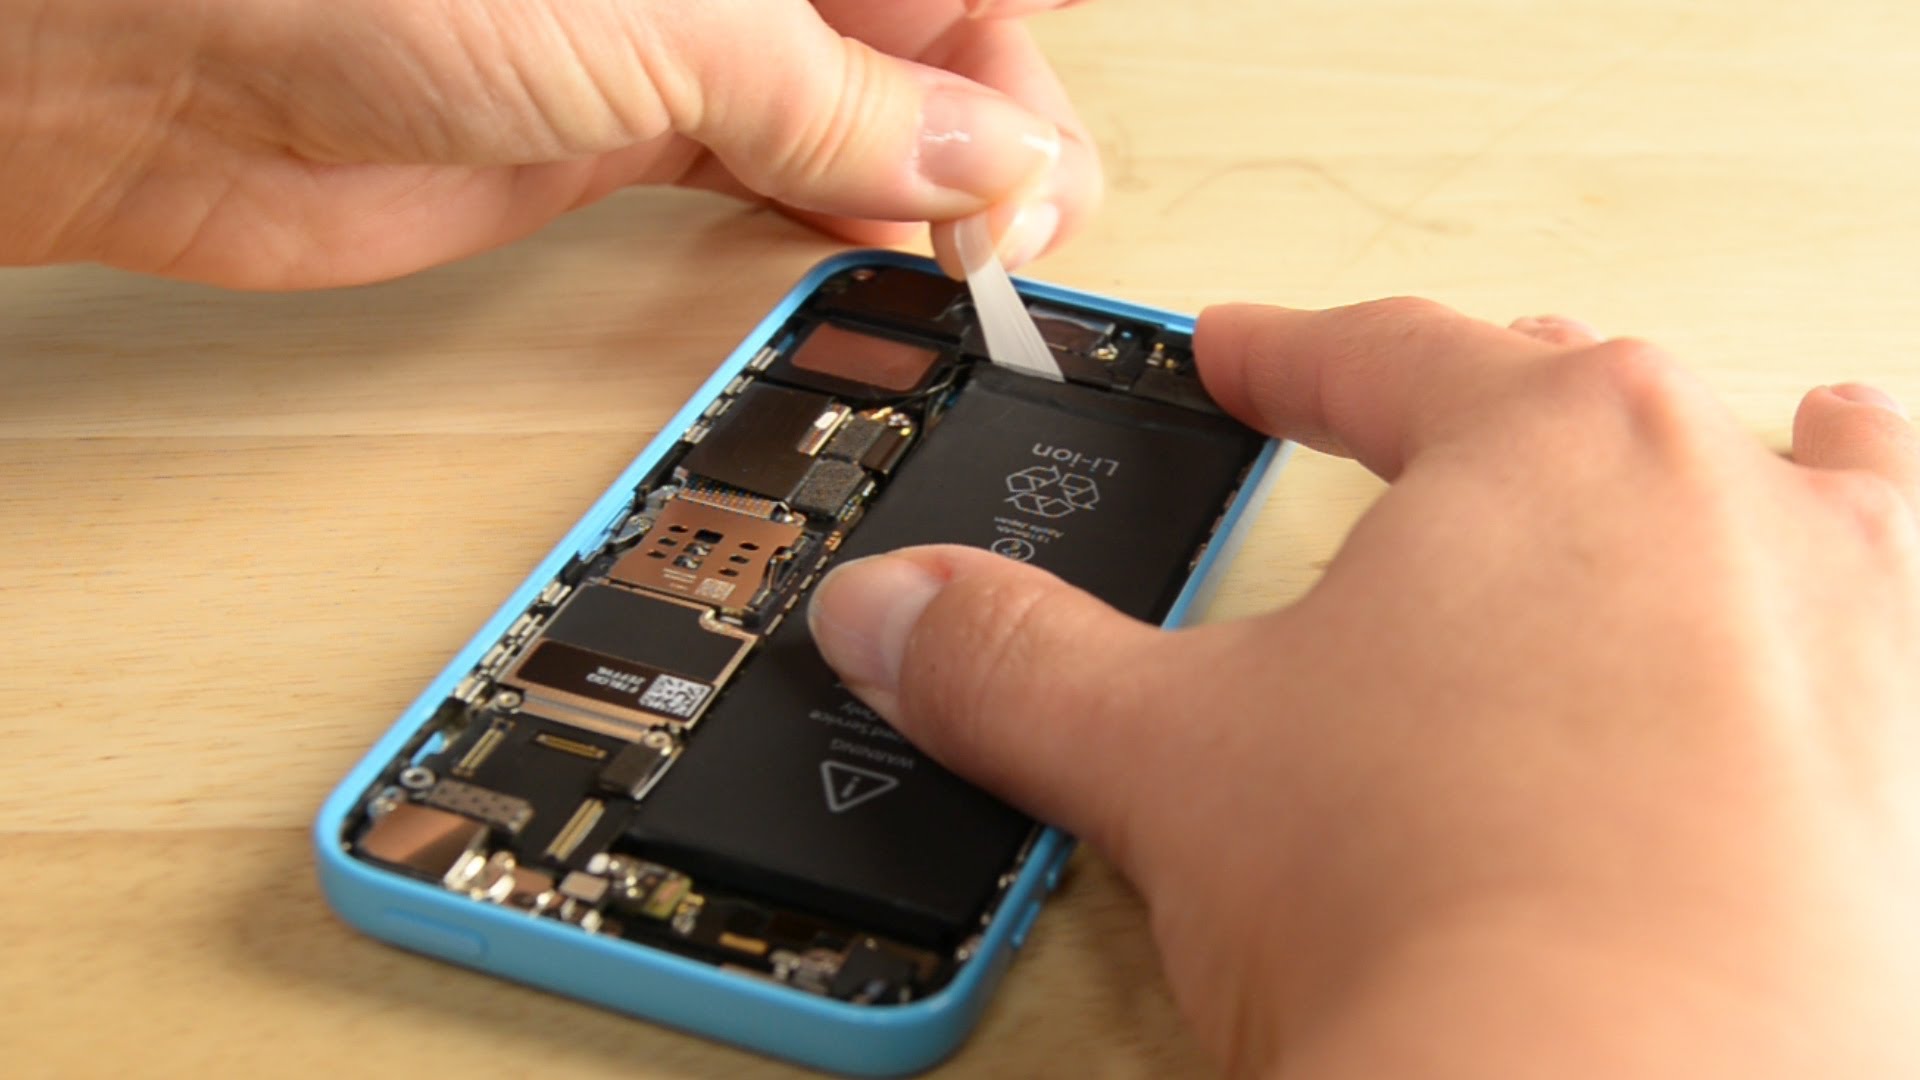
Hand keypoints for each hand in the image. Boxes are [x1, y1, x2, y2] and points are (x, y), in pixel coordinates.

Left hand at [0, 0, 1095, 286]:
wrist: (160, 65)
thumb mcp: (660, 30)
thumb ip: (834, 100)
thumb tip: (974, 157)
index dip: (1012, 49)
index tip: (1048, 144)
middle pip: (912, 37)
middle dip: (987, 125)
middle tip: (1023, 224)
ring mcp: (669, 47)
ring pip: (849, 115)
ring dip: (920, 188)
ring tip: (975, 259)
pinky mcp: (616, 136)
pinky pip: (771, 178)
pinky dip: (834, 224)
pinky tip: (882, 258)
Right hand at [807, 300, 1919, 1076]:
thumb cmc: (1434, 904)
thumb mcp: (1171, 762)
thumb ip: (1018, 664)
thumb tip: (895, 615)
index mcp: (1538, 448)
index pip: (1381, 356)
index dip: (1287, 357)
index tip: (1244, 357)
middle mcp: (1713, 502)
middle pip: (1582, 399)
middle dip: (1485, 396)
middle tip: (1420, 404)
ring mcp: (1834, 628)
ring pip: (1800, 479)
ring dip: (1754, 455)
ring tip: (1772, 424)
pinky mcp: (1895, 765)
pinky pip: (1898, 623)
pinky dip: (1866, 592)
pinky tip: (1848, 619)